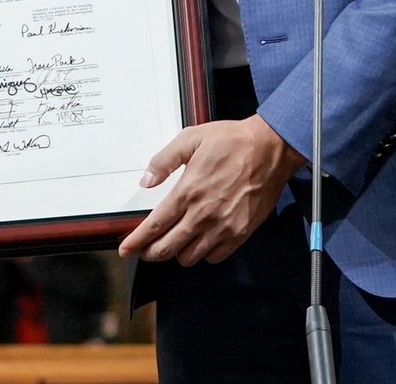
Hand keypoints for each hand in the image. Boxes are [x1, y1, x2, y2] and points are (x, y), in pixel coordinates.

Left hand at [118, 116, 306, 267]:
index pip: (155, 226)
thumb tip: (146, 181)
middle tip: (146, 249)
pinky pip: (215, 257)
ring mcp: (223, 228)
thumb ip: (164, 160)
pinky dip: (203, 254)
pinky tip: (199, 242)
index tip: (126, 249)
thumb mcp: (190, 138)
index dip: (137, 241)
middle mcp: (203, 215)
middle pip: (168, 248)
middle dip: (152, 252)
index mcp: (188, 191)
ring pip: (190, 257)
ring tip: (173, 243)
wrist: (270, 149)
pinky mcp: (241, 234)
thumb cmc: (231, 141)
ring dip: (177, 253)